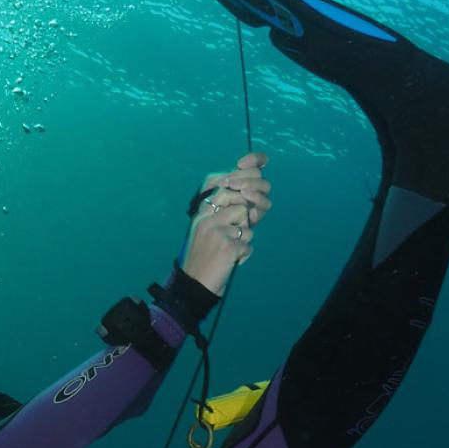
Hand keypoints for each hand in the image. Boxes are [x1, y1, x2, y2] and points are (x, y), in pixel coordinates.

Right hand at [181, 152, 271, 295]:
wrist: (192, 286)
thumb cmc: (204, 258)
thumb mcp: (208, 231)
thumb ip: (224, 213)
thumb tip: (249, 199)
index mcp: (201, 211)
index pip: (221, 180)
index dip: (246, 169)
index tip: (256, 161)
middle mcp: (206, 216)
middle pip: (241, 199)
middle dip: (250, 210)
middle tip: (248, 222)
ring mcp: (216, 230)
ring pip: (247, 222)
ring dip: (245, 238)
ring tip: (230, 250)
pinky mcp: (227, 245)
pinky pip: (248, 244)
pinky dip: (244, 255)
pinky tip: (230, 261)